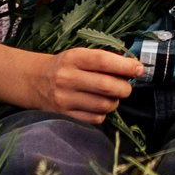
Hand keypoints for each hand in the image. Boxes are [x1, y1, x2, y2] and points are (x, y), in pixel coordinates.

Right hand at [27, 46, 143, 123]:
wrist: (35, 82)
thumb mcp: (80, 55)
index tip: (139, 69)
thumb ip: (104, 59)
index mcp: (72, 58)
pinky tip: (98, 105)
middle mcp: (66, 78)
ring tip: (111, 96)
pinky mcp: (64, 116)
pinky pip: (96, 119)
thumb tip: (134, 68)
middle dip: (124, 88)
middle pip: (106, 86)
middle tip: (126, 87)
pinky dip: (104, 113)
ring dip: (115, 102)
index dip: (125, 65)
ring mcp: (64, 100)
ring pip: (104, 105)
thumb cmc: (66, 66)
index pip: (103, 61)